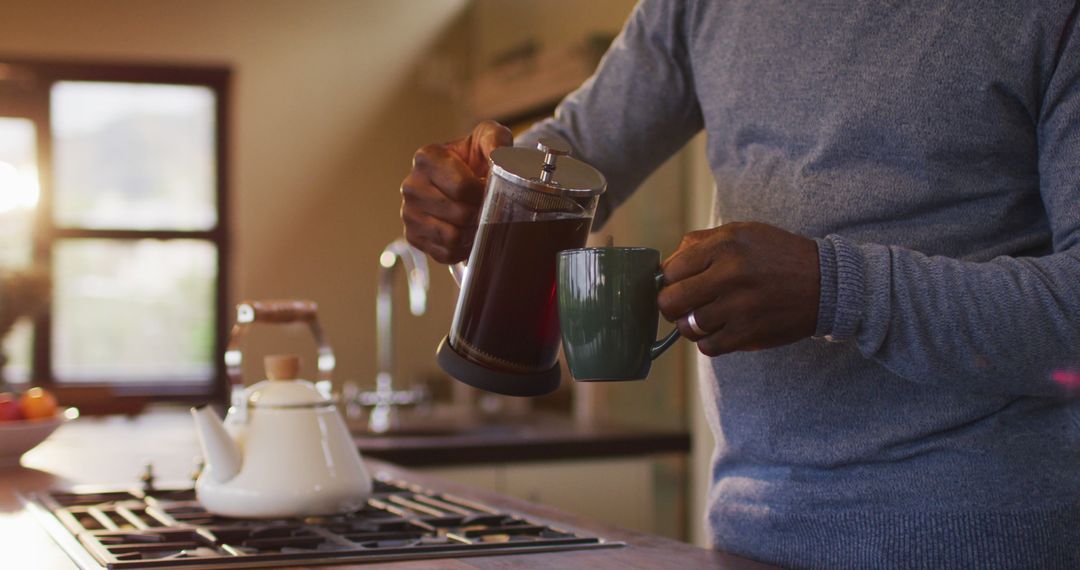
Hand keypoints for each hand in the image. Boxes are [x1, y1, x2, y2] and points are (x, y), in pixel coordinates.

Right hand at [401, 120, 512, 263]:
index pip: (462, 187)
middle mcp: (412, 185)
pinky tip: (467, 232)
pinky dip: (462, 248)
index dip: (483, 192)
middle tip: (488, 206)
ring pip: (451, 236)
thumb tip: (498, 158)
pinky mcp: (413, 237)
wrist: (465, 180)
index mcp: (427, 158)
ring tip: (478, 218)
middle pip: (459, 214)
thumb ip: (496, 140)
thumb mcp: (488, 138)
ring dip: (472, 231)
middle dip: (480, 213)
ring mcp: (409, 213)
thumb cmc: (475, 159)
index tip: (490, 188)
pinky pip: (445, 253)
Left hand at [658, 222, 819, 355]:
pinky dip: (709, 341)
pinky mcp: (750, 333)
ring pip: (687, 327)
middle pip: (670, 301)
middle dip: (671, 305)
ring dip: (691, 325)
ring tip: (705, 317)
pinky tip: (721, 330)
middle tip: (683, 305)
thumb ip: (701, 243)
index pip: (669, 270)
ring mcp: (739, 306)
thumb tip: (665, 265)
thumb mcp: (742, 233)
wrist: (827, 283)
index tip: (678, 284)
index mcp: (725, 245)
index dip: (667, 280)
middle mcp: (730, 274)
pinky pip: (708, 346)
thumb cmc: (778, 256)